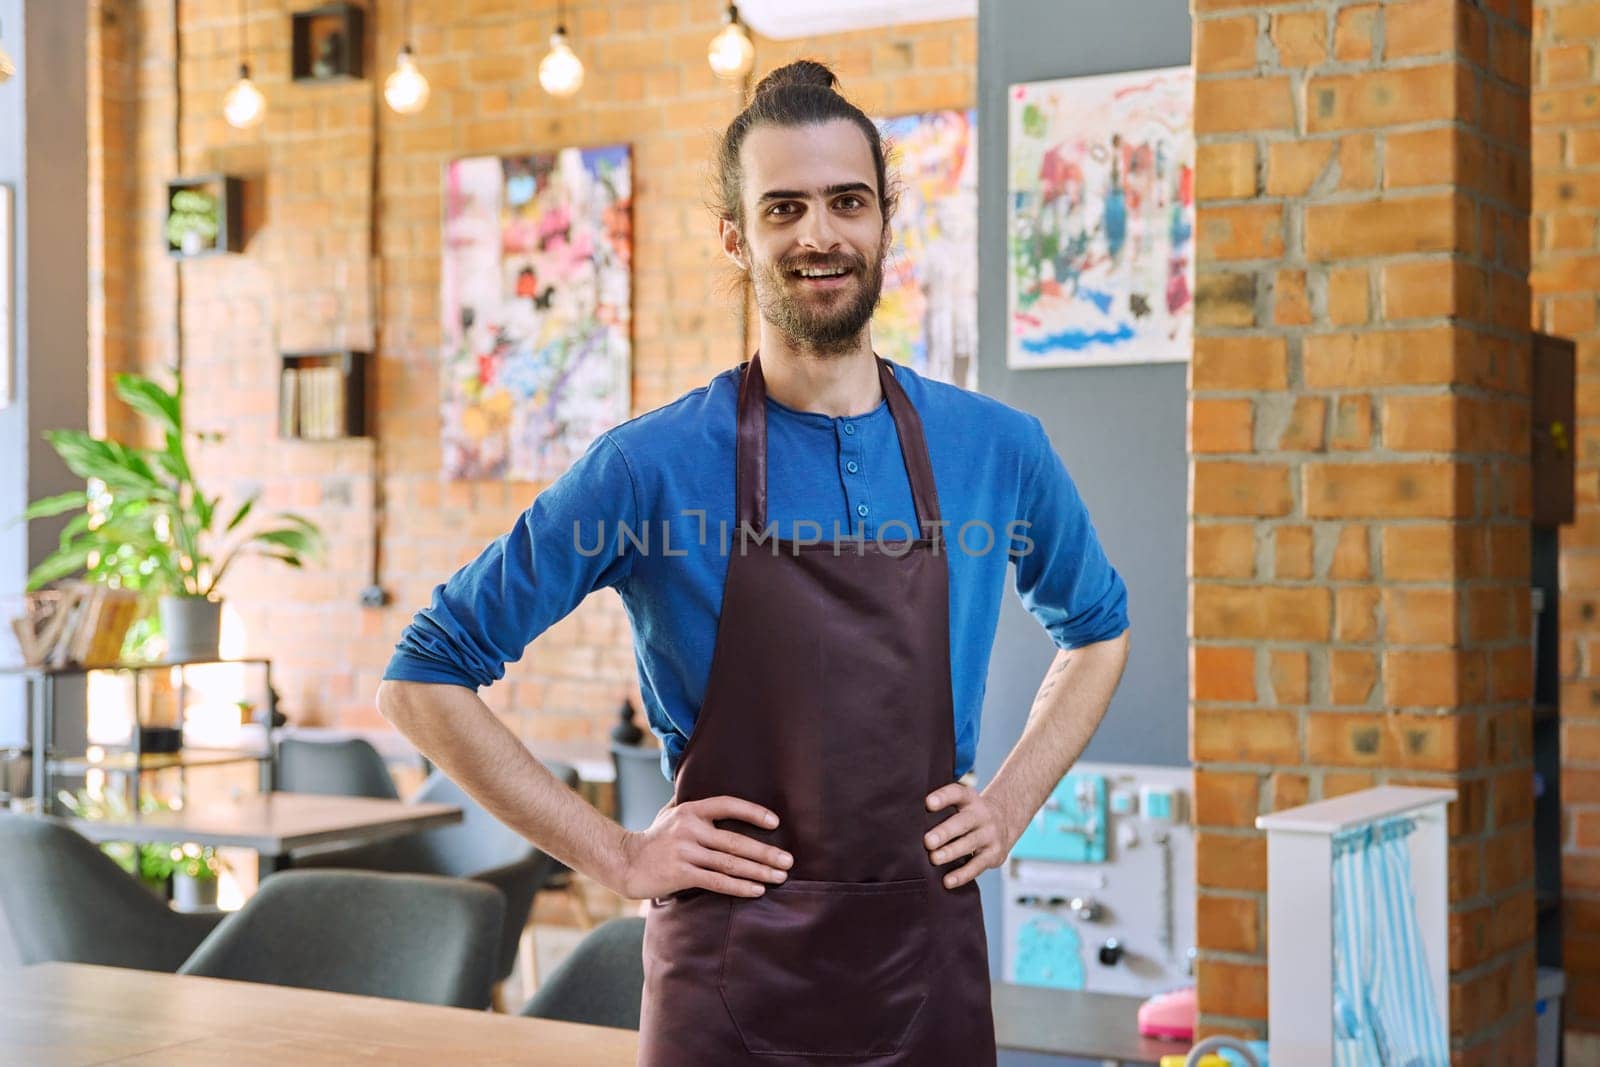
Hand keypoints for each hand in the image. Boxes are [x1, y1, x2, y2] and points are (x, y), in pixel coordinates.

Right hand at [614, 795, 792, 900]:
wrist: (625, 862)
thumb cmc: (654, 838)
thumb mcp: (669, 813)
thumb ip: (688, 801)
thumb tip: (701, 779)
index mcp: (690, 810)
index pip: (727, 805)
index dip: (753, 812)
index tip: (775, 823)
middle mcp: (689, 828)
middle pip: (736, 841)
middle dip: (766, 852)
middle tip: (788, 861)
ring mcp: (685, 852)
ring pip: (729, 863)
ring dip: (758, 872)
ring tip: (779, 877)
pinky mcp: (681, 874)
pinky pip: (717, 881)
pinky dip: (739, 887)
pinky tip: (756, 890)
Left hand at [924, 782, 1016, 889]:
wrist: (1005, 822)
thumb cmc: (968, 815)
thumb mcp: (961, 804)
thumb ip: (941, 808)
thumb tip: (907, 818)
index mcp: (969, 799)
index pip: (956, 793)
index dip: (943, 797)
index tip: (927, 803)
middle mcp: (981, 814)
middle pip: (962, 822)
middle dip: (944, 832)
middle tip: (927, 841)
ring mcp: (990, 834)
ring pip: (969, 843)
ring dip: (951, 852)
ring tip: (934, 859)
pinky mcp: (995, 854)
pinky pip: (978, 866)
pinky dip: (962, 874)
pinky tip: (947, 881)